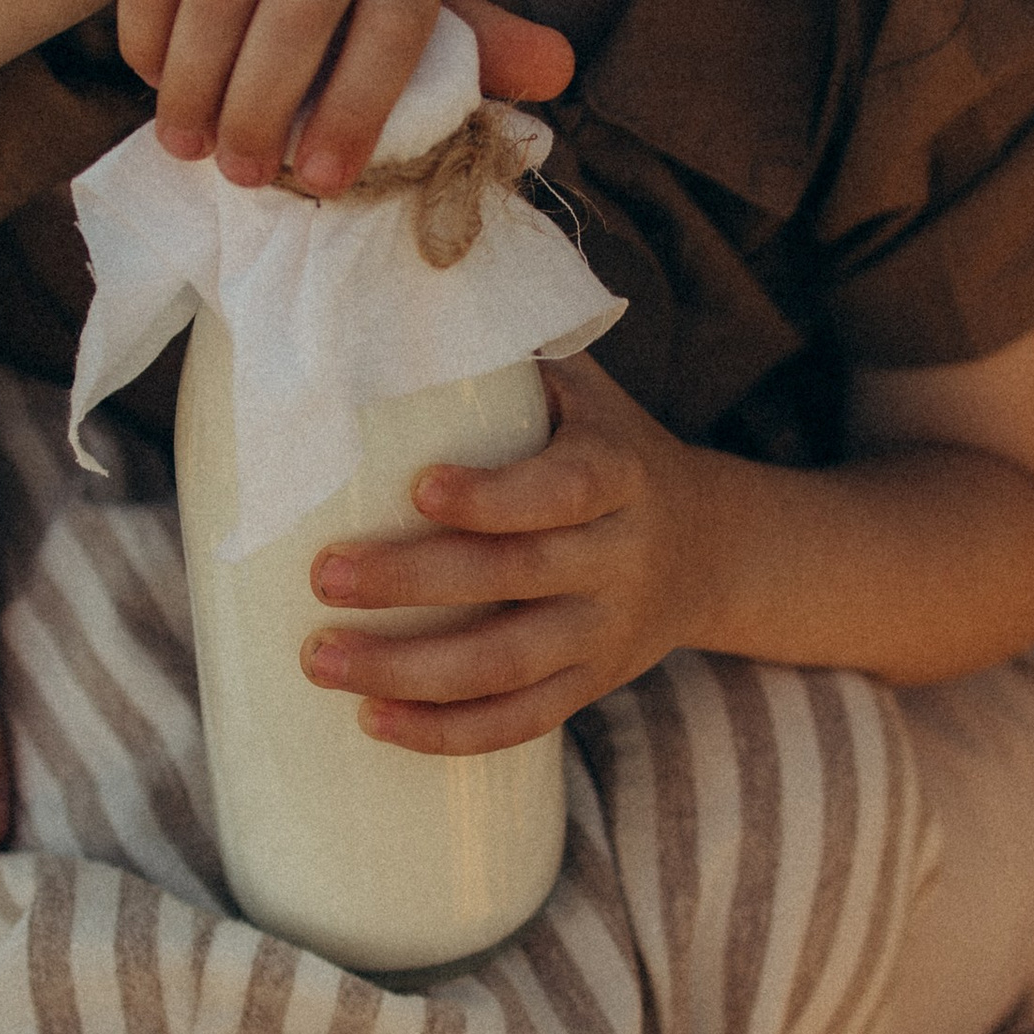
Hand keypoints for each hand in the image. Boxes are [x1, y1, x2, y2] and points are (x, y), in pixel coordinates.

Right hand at [107, 0, 571, 192]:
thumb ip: (462, 41)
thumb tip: (562, 72)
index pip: (398, 24)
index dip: (360, 107)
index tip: (323, 179)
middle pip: (302, 10)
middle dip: (266, 106)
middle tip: (241, 174)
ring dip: (197, 80)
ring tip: (186, 143)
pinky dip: (151, 31)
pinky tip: (152, 76)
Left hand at [299, 355, 710, 752]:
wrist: (712, 547)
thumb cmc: (608, 449)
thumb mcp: (586, 394)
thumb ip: (511, 357)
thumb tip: (395, 301)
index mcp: (619, 475)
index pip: (560, 491)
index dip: (493, 497)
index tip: (419, 489)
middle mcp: (620, 557)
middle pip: (516, 579)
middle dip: (412, 582)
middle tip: (323, 576)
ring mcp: (606, 630)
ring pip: (509, 666)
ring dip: (409, 671)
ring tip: (320, 659)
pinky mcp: (591, 683)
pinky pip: (521, 722)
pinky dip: (447, 732)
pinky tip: (373, 722)